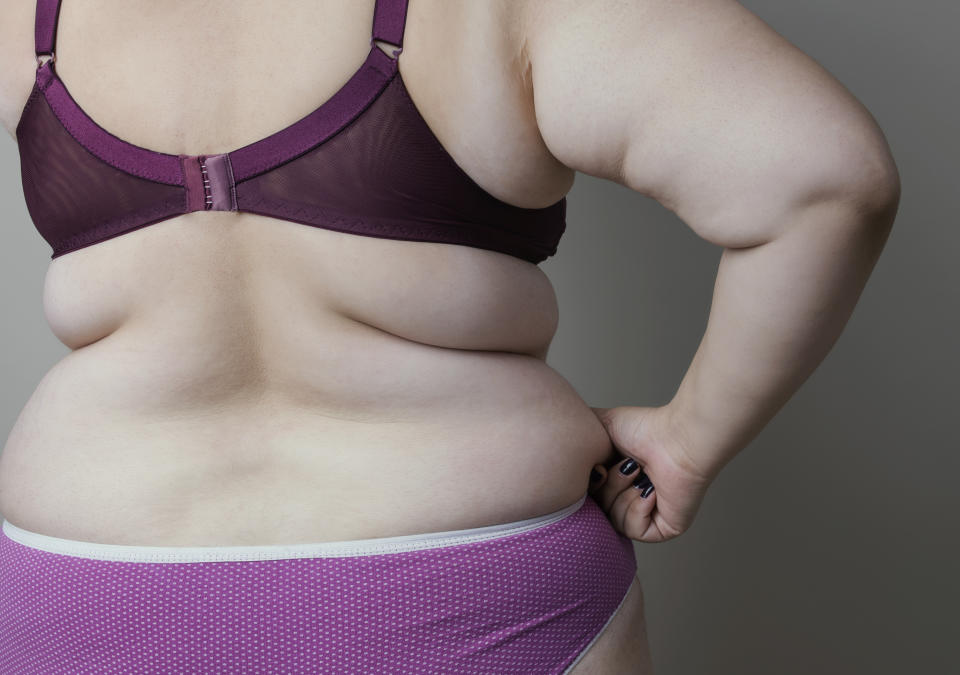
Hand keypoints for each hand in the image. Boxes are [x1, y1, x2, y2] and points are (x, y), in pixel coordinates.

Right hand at [586, 405, 713, 542]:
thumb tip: (558, 444)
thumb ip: (576, 436)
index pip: (589, 495)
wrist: (676, 438)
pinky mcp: (663, 528)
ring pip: (613, 520)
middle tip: (622, 465)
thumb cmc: (646, 428)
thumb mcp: (598, 425)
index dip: (587, 485)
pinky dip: (637, 508)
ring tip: (639, 473)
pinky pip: (634, 530)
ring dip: (622, 494)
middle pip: (598, 509)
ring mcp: (647, 514)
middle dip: (606, 486)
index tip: (596, 467)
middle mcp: (631, 497)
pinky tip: (651, 490)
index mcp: (616, 478)